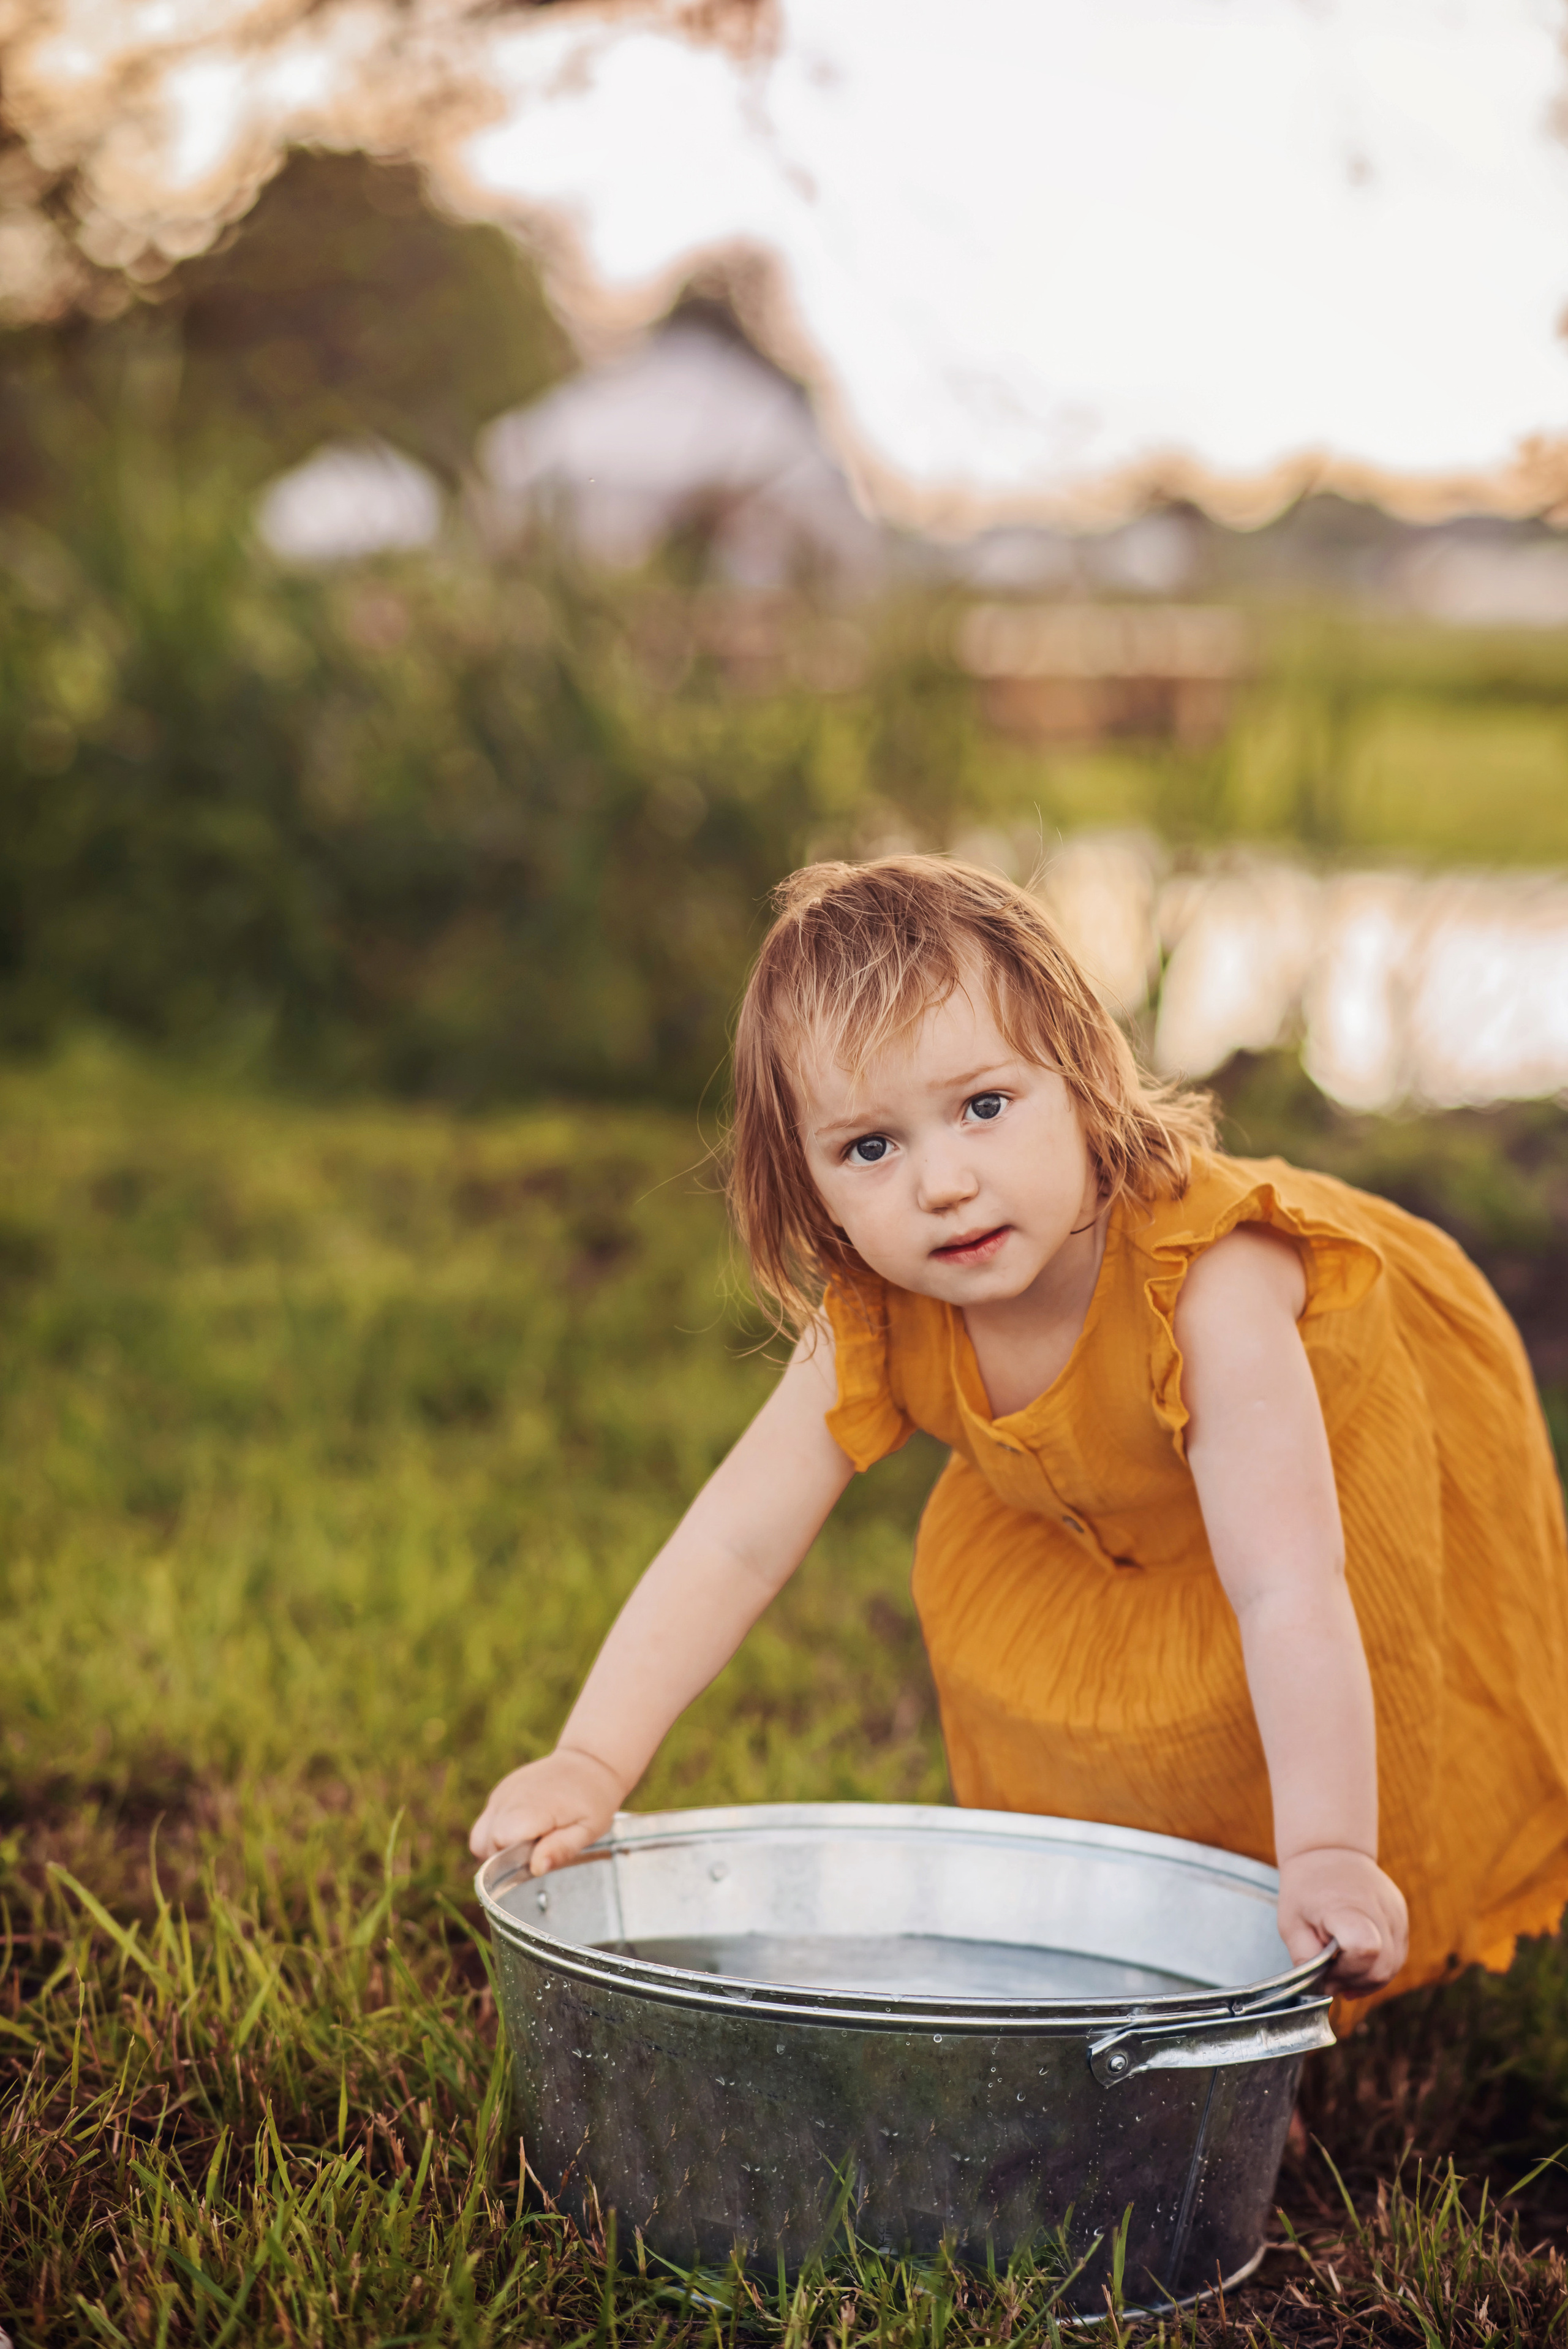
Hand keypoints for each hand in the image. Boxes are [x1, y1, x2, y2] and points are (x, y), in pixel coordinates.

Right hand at [468, 1746, 624, 1870]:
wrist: (589, 1761)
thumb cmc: (592, 1799)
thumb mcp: (588, 1830)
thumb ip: (560, 1849)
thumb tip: (536, 1868)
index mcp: (528, 1808)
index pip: (497, 1844)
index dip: (513, 1858)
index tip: (537, 1853)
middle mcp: (509, 1797)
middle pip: (484, 1842)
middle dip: (505, 1855)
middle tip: (537, 1846)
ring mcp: (502, 1791)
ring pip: (481, 1833)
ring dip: (498, 1844)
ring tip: (530, 1838)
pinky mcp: (502, 1789)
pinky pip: (488, 1819)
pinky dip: (500, 1829)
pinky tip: (527, 1825)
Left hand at [1277, 1846, 1408, 1993]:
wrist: (1330, 1851)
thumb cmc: (1306, 1887)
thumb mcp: (1290, 1923)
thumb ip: (1305, 1959)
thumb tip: (1322, 1991)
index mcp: (1345, 1907)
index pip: (1365, 1949)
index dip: (1347, 1971)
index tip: (1327, 1969)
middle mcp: (1378, 1909)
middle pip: (1381, 1967)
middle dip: (1355, 1981)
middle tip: (1332, 1975)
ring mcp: (1395, 1913)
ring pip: (1392, 1966)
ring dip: (1368, 1978)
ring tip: (1344, 1969)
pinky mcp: (1402, 1916)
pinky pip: (1397, 1955)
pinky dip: (1379, 1966)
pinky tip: (1358, 1963)